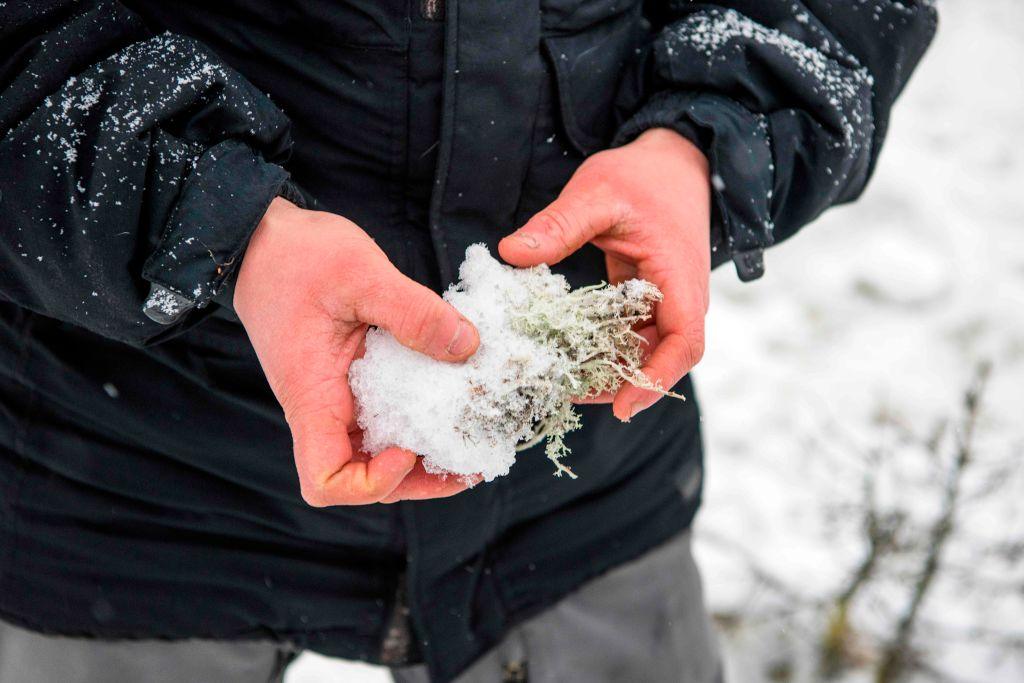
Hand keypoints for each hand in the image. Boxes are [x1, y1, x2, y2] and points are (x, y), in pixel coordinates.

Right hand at [234, 198, 480, 505]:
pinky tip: (456, 402)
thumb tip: (467, 347)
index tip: (407, 449)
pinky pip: (384, 417)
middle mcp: (323, 408)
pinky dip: (418, 420)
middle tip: (474, 461)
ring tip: (475, 443)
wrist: (264, 241)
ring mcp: (337, 397)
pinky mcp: (352, 380)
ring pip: (377, 452)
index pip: (325, 480)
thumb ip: (414, 312)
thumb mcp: (360, 273)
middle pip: (363, 478)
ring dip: (425, 457)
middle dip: (420, 481)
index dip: (370, 483)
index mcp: (312, 396)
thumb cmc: (296, 256)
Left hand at [499, 128, 710, 420]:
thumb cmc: (642, 176)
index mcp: (679, 277)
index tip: (624, 407)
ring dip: (607, 368)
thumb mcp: (597, 193)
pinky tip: (566, 353)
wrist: (672, 160)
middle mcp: (680, 298)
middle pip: (660, 358)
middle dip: (619, 382)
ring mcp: (665, 301)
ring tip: (560, 381)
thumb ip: (558, 224)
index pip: (684, 342)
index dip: (657, 379)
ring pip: (642, 350)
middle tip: (566, 394)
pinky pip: (629, 333)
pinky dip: (602, 346)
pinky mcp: (647, 299)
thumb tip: (510, 253)